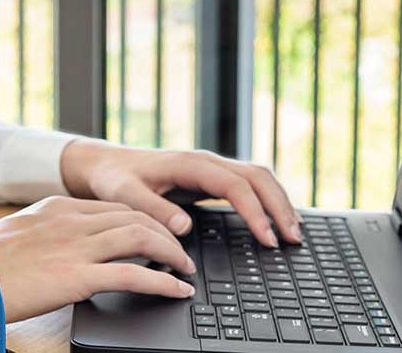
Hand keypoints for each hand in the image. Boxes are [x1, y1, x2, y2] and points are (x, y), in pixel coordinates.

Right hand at [0, 196, 195, 327]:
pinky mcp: (76, 275)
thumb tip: (71, 248)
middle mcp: (73, 220)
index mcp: (60, 207)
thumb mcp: (23, 233)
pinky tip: (176, 290)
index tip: (160, 233)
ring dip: (172, 254)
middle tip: (182, 252)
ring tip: (185, 270)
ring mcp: (76, 246)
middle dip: (167, 234)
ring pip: (142, 237)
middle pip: (137, 217)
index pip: (117, 207)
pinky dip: (162, 282)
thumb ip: (53, 233)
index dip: (147, 220)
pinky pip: (133, 274)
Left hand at [60, 139, 302, 247]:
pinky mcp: (211, 179)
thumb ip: (153, 210)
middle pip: (258, 177)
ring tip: (295, 233)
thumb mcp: (125, 195)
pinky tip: (275, 221)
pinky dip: (268, 201)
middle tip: (294, 239)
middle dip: (279, 207)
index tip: (268, 239)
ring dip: (279, 202)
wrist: (106, 165)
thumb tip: (184, 227)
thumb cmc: (114, 179)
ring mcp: (211, 169)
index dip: (255, 212)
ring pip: (259, 178)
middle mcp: (207, 162)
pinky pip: (249, 186)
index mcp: (190, 164)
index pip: (236, 186)